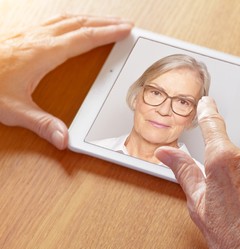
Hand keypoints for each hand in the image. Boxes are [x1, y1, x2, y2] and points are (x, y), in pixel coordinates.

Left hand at [0, 14, 132, 148]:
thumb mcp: (13, 110)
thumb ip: (41, 124)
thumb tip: (64, 139)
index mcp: (43, 53)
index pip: (83, 39)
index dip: (107, 34)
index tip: (125, 30)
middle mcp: (38, 38)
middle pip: (79, 24)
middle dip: (105, 22)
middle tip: (124, 23)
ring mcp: (29, 33)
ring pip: (67, 19)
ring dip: (90, 18)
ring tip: (106, 21)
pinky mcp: (22, 34)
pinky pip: (54, 21)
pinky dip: (72, 20)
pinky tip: (74, 24)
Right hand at [155, 96, 239, 248]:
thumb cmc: (229, 235)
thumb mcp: (198, 202)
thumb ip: (183, 169)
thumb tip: (166, 152)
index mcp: (221, 160)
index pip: (212, 124)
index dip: (208, 111)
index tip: (207, 103)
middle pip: (235, 148)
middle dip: (231, 164)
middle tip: (232, 191)